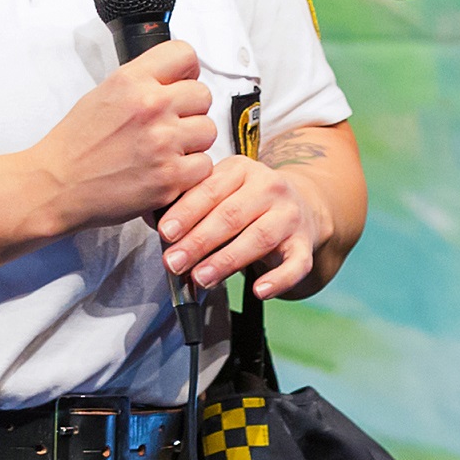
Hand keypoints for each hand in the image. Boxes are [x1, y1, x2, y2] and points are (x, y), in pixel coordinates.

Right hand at [26, 41, 215, 236]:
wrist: (56, 186)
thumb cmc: (75, 145)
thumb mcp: (103, 94)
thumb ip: (141, 83)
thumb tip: (173, 79)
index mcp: (131, 80)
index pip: (185, 55)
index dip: (187, 71)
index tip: (181, 84)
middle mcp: (150, 106)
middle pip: (203, 95)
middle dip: (189, 111)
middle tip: (168, 125)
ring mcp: (163, 142)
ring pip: (208, 131)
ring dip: (192, 142)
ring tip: (165, 151)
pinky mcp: (170, 177)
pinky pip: (204, 166)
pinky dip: (189, 173)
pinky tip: (166, 172)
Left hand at [156, 149, 337, 301]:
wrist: (299, 205)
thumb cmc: (243, 203)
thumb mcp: (219, 192)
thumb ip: (190, 203)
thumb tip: (154, 223)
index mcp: (241, 169)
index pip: (210, 190)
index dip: (186, 212)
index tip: (165, 233)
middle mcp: (269, 187)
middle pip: (231, 215)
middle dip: (199, 241)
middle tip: (173, 262)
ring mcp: (290, 215)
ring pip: (259, 238)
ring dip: (227, 261)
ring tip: (201, 278)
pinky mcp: (305, 243)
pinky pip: (295, 264)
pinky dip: (278, 280)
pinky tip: (259, 290)